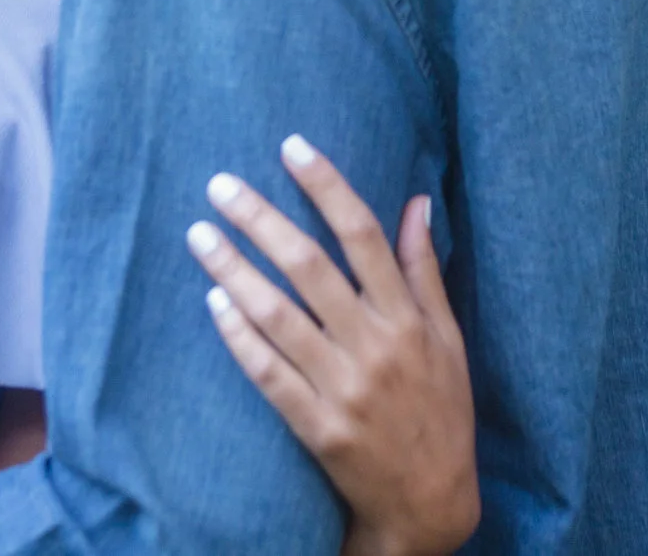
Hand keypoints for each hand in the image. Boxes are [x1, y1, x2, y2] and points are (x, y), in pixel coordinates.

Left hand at [185, 135, 477, 555]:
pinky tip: (213, 302)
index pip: (363, 234)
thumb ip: (424, 270)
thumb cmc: (440, 409)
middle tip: (220, 184)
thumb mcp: (448, 338)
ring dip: (233, 270)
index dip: (326, 185)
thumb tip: (418, 201)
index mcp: (408, 318)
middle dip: (260, 219)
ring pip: (278, 316)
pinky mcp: (316, 425)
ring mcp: (343, 387)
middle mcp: (375, 345)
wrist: (430, 501)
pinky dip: (239, 336)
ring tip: (199, 235)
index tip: (291, 146)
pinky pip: (268, 373)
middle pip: (309, 266)